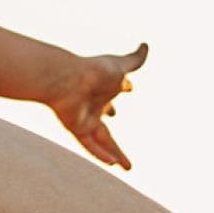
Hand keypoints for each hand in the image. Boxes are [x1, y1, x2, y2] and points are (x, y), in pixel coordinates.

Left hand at [48, 43, 147, 170]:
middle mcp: (92, 106)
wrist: (67, 80)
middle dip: (113, 136)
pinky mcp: (77, 128)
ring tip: (127, 168)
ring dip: (114, 154)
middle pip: (105, 126)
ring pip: (101, 142)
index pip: (111, 97)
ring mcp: (84, 119)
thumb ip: (135, 59)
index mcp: (102, 91)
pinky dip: (101, 155)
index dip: (119, 95)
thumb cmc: (93, 71)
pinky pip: (90, 146)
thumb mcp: (120, 65)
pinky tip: (113, 165)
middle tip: (122, 149)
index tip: (129, 90)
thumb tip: (146, 44)